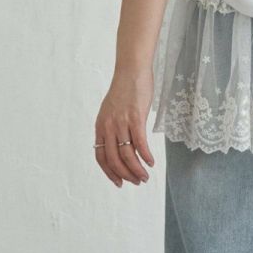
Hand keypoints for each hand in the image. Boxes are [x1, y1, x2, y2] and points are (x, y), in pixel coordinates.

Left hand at [94, 67, 154, 186]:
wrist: (131, 70)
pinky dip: (145, 156)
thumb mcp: (113, 111)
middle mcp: (108, 126)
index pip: (101, 157)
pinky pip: (139, 143)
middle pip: (114, 159)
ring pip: (127, 154)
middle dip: (125, 175)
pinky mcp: (135, 117)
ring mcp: (121, 122)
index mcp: (100, 126)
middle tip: (136, 182)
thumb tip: (123, 145)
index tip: (119, 182)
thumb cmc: (125, 89)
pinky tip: (151, 162)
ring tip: (145, 176)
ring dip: (137, 169)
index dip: (109, 172)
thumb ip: (114, 128)